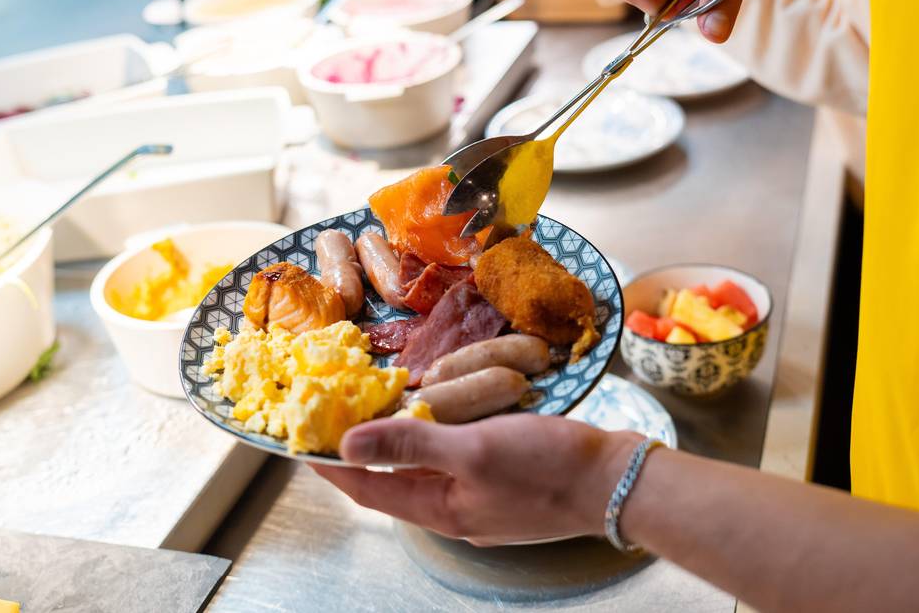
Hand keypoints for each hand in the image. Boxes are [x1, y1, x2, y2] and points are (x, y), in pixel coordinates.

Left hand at [314, 414, 641, 545]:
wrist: (617, 481)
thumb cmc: (548, 467)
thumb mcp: (473, 450)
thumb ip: (410, 446)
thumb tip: (347, 444)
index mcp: (441, 510)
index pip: (368, 489)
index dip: (332, 464)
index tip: (301, 440)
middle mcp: (455, 510)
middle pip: (393, 481)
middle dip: (361, 450)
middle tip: (335, 413)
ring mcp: (482, 498)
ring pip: (426, 469)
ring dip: (399, 440)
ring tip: (376, 407)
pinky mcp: (505, 482)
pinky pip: (456, 459)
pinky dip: (437, 436)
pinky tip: (439, 412)